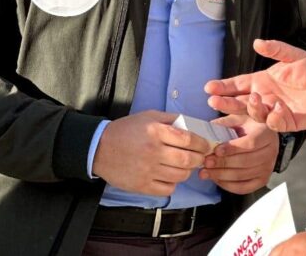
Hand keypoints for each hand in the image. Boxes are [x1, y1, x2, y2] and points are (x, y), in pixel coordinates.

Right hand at [92, 110, 211, 195]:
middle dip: (200, 158)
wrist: (99, 148)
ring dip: (188, 170)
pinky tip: (171, 175)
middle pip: (188, 159)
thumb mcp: (149, 116)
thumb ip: (171, 119)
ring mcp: (148, 171)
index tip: (207, 145)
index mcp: (156, 132)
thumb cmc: (126, 130)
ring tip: (186, 165)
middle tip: (202, 156)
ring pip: (180, 175)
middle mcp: (153, 152)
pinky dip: (174, 183)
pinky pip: (168, 189)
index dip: (202, 143)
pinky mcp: (142, 185)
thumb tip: (194, 125)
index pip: (188, 139)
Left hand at [199, 115, 277, 193]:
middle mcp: (271, 152)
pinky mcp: (262, 180)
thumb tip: (207, 129)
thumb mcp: (239, 118)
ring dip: (221, 175)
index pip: (251, 143)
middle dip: (223, 163)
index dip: (232, 148)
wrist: (264, 138)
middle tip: (206, 162)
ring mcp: (267, 168)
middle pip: (245, 162)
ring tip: (206, 172)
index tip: (216, 150)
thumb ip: (226, 123)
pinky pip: (243, 188)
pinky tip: (216, 179)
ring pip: (242, 176)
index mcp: (266, 133)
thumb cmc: (249, 127)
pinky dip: (227, 185)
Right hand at [204, 39, 305, 131]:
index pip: (238, 84)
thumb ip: (276, 49)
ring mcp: (274, 111)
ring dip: (251, 108)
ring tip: (254, 98)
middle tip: (214, 100)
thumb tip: (257, 42)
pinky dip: (273, 117)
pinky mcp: (287, 122)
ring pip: (254, 114)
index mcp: (262, 81)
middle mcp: (264, 97)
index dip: (224, 86)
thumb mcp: (293, 56)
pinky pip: (275, 123)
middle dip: (226, 102)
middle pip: (240, 102)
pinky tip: (277, 108)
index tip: (209, 87)